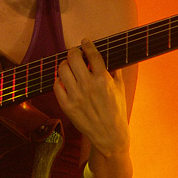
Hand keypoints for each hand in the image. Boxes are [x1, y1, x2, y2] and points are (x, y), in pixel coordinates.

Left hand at [53, 38, 129, 156]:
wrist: (109, 135)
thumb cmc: (116, 111)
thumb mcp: (120, 89)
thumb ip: (115, 71)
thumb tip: (110, 57)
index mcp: (103, 79)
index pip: (92, 53)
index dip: (87, 44)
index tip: (85, 41)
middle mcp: (88, 85)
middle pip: (73, 57)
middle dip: (74, 52)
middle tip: (75, 54)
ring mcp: (76, 96)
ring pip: (62, 69)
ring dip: (65, 64)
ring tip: (69, 67)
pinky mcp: (67, 106)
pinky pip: (56, 86)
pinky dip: (59, 80)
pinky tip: (64, 81)